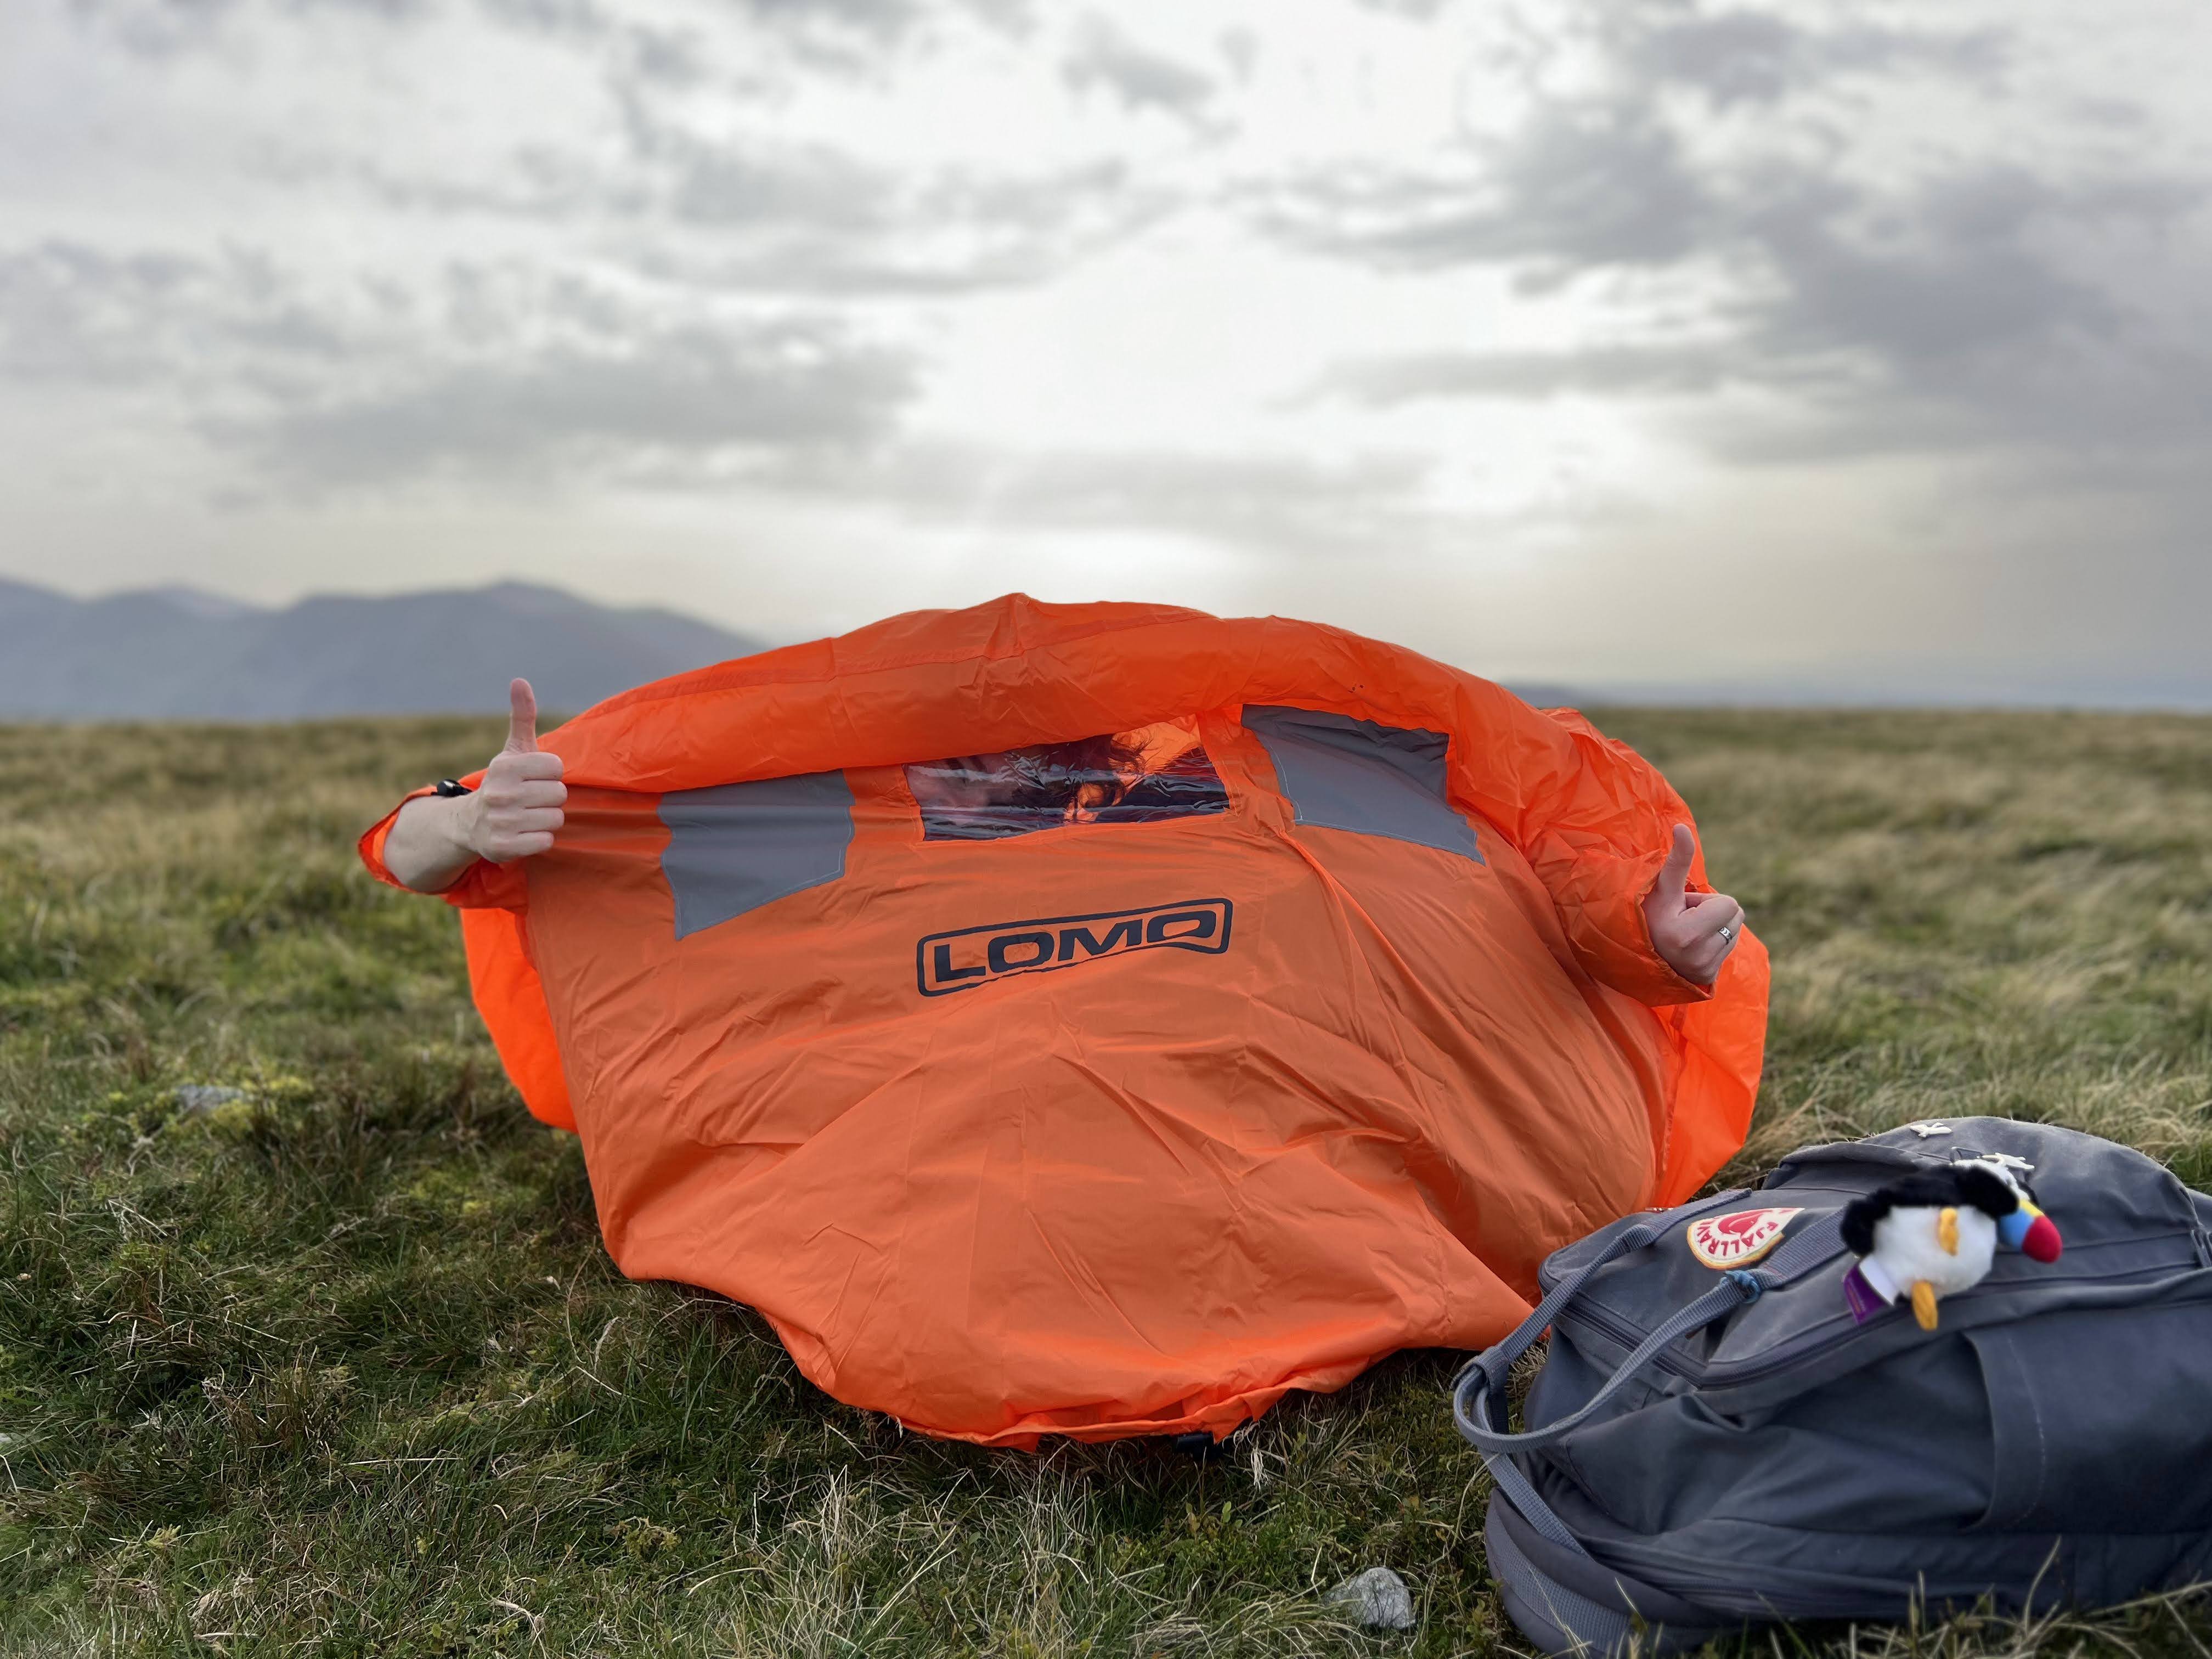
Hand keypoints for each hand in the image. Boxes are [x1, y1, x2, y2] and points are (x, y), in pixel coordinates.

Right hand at [381, 679, 564, 891]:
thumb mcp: (512, 750)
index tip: (534, 777)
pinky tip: (524, 833)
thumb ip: (522, 716)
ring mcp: (501, 822)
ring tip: (528, 815)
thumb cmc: (504, 782)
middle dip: (550, 797)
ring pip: (555, 818)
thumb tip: (520, 680)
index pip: (557, 767)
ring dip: (546, 818)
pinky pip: (546, 841)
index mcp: (505, 766)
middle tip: (531, 799)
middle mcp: (500, 793)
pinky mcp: (504, 847)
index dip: (550, 773)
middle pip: (559, 794)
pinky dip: (540, 839)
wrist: (470, 824)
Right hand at [1643, 823, 1744, 985]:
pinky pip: (1730, 948)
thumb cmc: (1647, 912)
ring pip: (1734, 931)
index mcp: (1685, 935)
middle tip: (1683, 919)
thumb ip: (1677, 860)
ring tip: (1686, 931)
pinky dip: (1715, 942)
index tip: (1681, 910)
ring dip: (1714, 926)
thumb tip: (1683, 827)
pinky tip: (1691, 945)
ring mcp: (1704, 971)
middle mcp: (1697, 958)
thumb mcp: (1661, 887)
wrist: (1632, 952)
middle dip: (1713, 911)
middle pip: (1737, 915)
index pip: (1729, 904)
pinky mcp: (1709, 979)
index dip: (1705, 900)